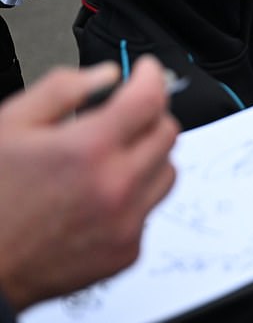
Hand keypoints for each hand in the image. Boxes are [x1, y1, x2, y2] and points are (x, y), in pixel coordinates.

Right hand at [0, 56, 178, 310]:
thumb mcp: (9, 126)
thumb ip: (62, 90)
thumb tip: (105, 76)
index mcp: (89, 150)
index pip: (149, 100)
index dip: (151, 76)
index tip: (146, 71)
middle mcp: (116, 187)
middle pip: (167, 133)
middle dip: (149, 116)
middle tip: (124, 115)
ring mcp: (127, 222)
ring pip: (167, 172)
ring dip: (148, 156)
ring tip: (108, 159)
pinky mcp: (128, 250)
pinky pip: (150, 210)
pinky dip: (134, 196)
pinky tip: (97, 196)